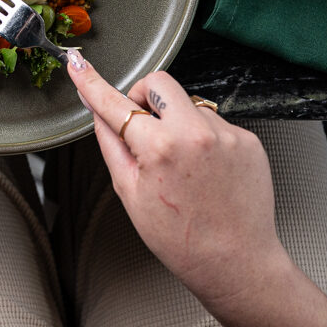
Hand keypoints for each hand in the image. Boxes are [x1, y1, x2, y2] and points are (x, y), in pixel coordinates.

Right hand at [68, 58, 281, 304]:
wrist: (236, 262)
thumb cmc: (179, 237)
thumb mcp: (129, 192)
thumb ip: (111, 143)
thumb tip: (97, 111)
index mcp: (159, 147)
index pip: (115, 103)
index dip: (90, 81)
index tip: (77, 63)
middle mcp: (195, 133)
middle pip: (159, 82)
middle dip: (145, 96)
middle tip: (145, 126)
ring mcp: (226, 134)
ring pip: (189, 104)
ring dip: (178, 122)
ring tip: (184, 165)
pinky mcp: (248, 140)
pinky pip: (215, 121)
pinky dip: (204, 137)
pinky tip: (206, 170)